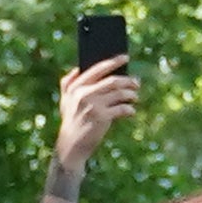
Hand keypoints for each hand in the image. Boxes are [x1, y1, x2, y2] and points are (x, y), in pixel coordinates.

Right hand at [51, 53, 139, 176]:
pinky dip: (129, 109)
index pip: (98, 69)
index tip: (125, 57)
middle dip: (128, 80)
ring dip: (131, 94)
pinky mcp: (102, 118)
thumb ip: (67, 83)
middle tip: (136, 83)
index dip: (113, 61)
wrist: (71, 145)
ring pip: (119, 93)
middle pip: (113, 81)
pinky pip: (122, 108)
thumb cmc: (71, 121)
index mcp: (75, 87)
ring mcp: (93, 105)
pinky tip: (131, 111)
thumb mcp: (65, 101)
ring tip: (135, 97)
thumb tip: (77, 68)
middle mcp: (84, 94)